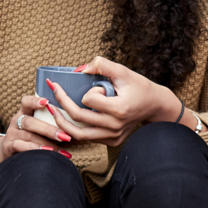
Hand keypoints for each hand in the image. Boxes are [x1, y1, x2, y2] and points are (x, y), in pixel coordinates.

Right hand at [0, 94, 73, 167]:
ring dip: (46, 143)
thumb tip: (77, 124)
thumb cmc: (29, 139)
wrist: (6, 154)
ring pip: (28, 135)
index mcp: (24, 113)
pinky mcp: (8, 147)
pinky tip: (46, 154)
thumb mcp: (36, 128)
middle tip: (66, 137)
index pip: (26, 102)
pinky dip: (34, 150)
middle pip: (30, 121)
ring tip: (60, 150)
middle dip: (49, 129)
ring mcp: (11, 134)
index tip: (47, 101)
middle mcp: (16, 121)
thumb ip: (50, 122)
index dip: (35, 101)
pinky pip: (20, 147)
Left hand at [40, 56, 177, 147]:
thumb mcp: (123, 71)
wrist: (154, 105)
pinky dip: (75, 129)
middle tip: (53, 92)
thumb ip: (102, 64)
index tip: (99, 87)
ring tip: (52, 110)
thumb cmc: (139, 86)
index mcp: (119, 109)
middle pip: (78, 118)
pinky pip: (87, 138)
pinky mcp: (112, 142)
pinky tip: (68, 118)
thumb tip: (80, 69)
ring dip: (62, 122)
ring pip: (78, 134)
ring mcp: (113, 136)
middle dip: (61, 103)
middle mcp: (115, 126)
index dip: (90, 90)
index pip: (89, 100)